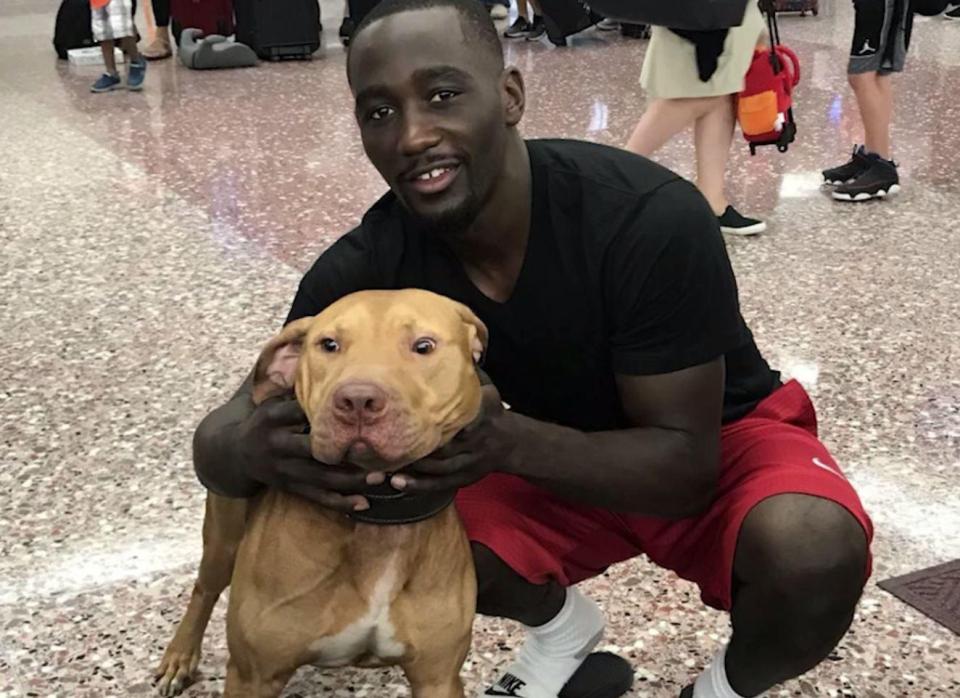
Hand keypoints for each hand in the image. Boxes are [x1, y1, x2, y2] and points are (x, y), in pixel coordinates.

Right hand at [236, 395, 371, 512]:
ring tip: (378, 479)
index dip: (325, 416)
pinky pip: (316, 497)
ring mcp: (282, 468)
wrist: (233, 454)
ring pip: (319, 478)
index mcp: (272, 416)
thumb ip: (295, 389)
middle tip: (373, 451)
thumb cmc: (264, 420)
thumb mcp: (271, 400)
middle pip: (312, 450)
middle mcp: (276, 443)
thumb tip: (321, 359)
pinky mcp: (288, 486)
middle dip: (343, 453)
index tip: (357, 414)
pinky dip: (339, 502)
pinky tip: (362, 504)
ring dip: (350, 480)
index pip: (300, 414)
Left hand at [389, 385, 516, 493]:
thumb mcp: (486, 388)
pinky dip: (419, 485)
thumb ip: (468, 375)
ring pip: (439, 468)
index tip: (417, 419)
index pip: (463, 418)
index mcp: (482, 415)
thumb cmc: (489, 410)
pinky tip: (398, 483)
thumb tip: (450, 347)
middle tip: (383, 446)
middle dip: (416, 448)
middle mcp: (476, 441)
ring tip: (382, 469)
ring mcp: (470, 462)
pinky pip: (440, 484)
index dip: (443, 422)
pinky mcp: (465, 477)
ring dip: (411, 469)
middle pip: (445, 447)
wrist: (510, 441)